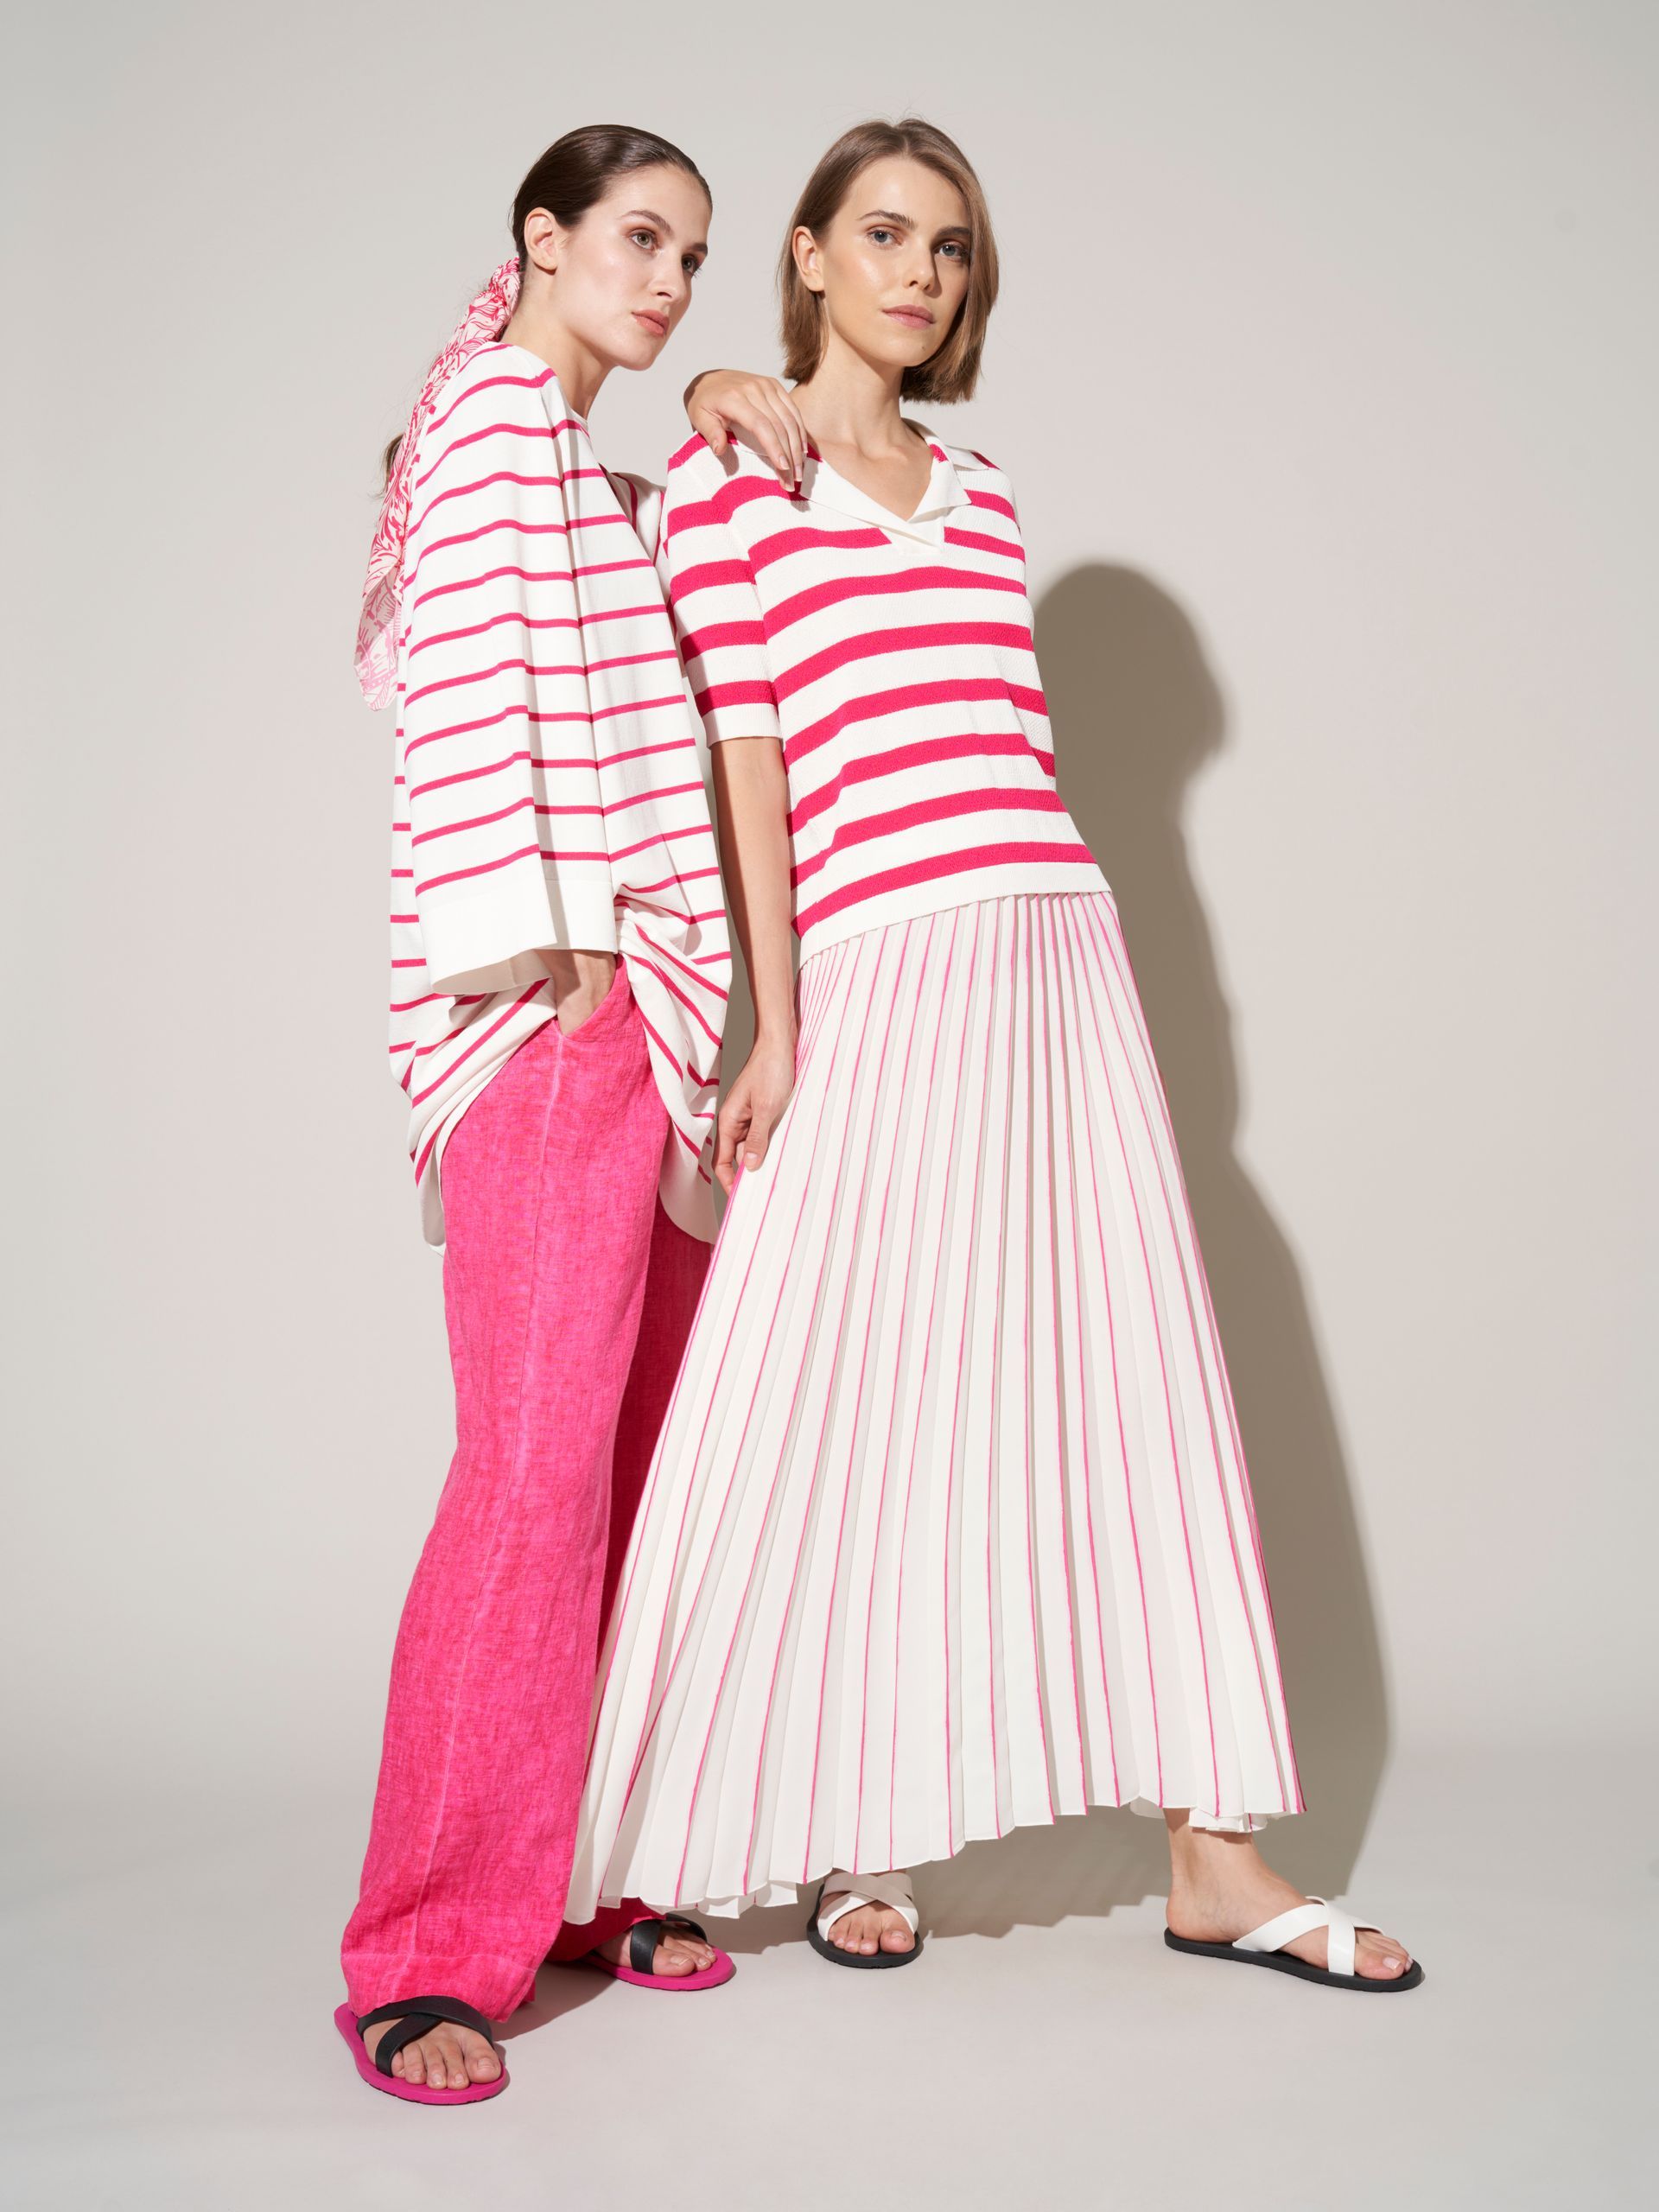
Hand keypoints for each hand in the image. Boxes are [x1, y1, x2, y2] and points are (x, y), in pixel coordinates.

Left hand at [684, 371, 807, 486]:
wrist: (710, 379)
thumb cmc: (704, 403)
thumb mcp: (699, 418)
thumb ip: (710, 433)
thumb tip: (719, 450)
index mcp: (734, 398)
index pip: (760, 425)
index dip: (774, 447)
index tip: (783, 468)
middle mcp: (754, 388)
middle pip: (779, 425)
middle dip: (789, 455)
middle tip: (792, 481)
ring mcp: (766, 385)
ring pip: (790, 418)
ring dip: (798, 447)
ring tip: (799, 471)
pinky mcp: (774, 385)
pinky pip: (793, 410)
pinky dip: (800, 431)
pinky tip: (802, 451)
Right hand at [714, 1033, 797, 1193]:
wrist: (780, 1043)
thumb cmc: (771, 1069)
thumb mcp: (767, 1107)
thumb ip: (758, 1138)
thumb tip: (750, 1167)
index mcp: (729, 1121)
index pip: (722, 1161)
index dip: (728, 1181)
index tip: (741, 1198)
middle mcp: (735, 1121)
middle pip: (736, 1157)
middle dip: (747, 1174)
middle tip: (763, 1192)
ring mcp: (748, 1116)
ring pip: (750, 1147)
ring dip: (761, 1159)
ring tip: (775, 1174)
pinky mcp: (761, 1111)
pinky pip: (761, 1135)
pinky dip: (769, 1146)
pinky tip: (781, 1152)